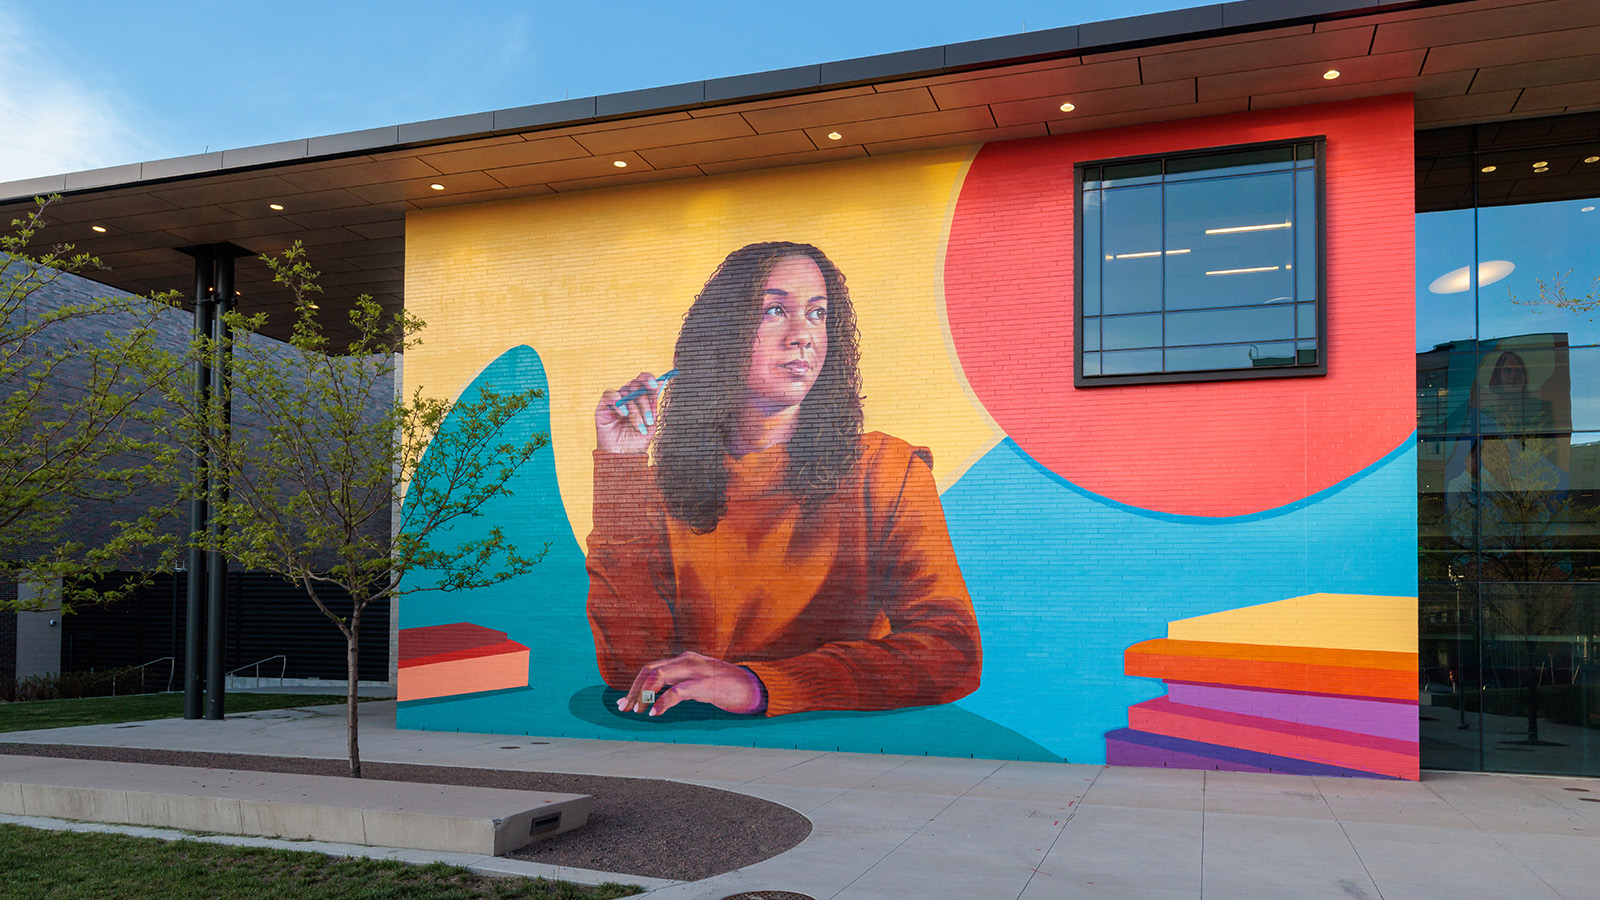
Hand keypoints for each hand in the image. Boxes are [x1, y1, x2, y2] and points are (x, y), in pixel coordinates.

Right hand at [595, 372, 663, 454]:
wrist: (624, 457)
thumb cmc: (637, 442)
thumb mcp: (651, 424)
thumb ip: (653, 404)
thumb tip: (659, 384)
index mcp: (639, 399)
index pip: (643, 381)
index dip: (648, 378)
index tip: (655, 385)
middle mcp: (627, 398)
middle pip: (635, 385)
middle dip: (645, 402)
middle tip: (650, 419)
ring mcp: (615, 402)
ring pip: (625, 392)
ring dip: (635, 410)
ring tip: (638, 426)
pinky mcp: (603, 407)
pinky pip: (609, 394)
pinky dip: (618, 401)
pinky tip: (623, 414)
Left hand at [616, 651, 765, 715]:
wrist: (756, 687)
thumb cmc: (728, 687)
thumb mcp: (700, 681)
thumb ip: (682, 683)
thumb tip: (658, 698)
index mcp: (685, 660)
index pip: (652, 667)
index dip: (636, 684)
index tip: (625, 703)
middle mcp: (687, 661)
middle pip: (650, 669)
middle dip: (635, 689)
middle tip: (625, 708)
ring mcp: (696, 670)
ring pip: (659, 675)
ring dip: (644, 694)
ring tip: (638, 711)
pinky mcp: (705, 684)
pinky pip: (678, 691)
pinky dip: (662, 701)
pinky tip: (655, 713)